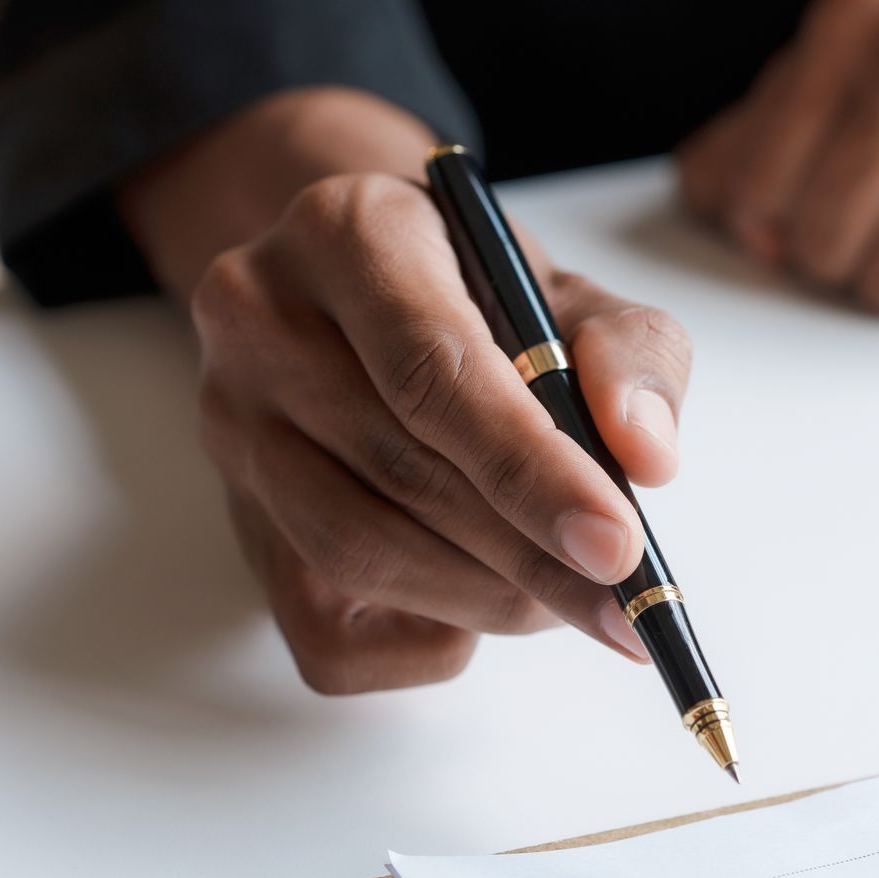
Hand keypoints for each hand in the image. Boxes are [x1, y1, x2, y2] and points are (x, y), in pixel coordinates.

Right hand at [122, 89, 691, 691]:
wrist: (374, 298)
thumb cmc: (486, 300)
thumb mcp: (576, 296)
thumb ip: (632, 356)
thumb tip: (647, 456)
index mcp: (349, 233)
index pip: (434, 373)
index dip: (533, 472)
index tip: (618, 546)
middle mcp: (260, 318)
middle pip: (401, 471)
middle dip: (530, 555)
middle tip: (621, 598)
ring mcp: (231, 426)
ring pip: (357, 552)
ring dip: (485, 598)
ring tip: (565, 595)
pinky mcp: (236, 521)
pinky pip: (322, 633)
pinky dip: (421, 644)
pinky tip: (479, 613)